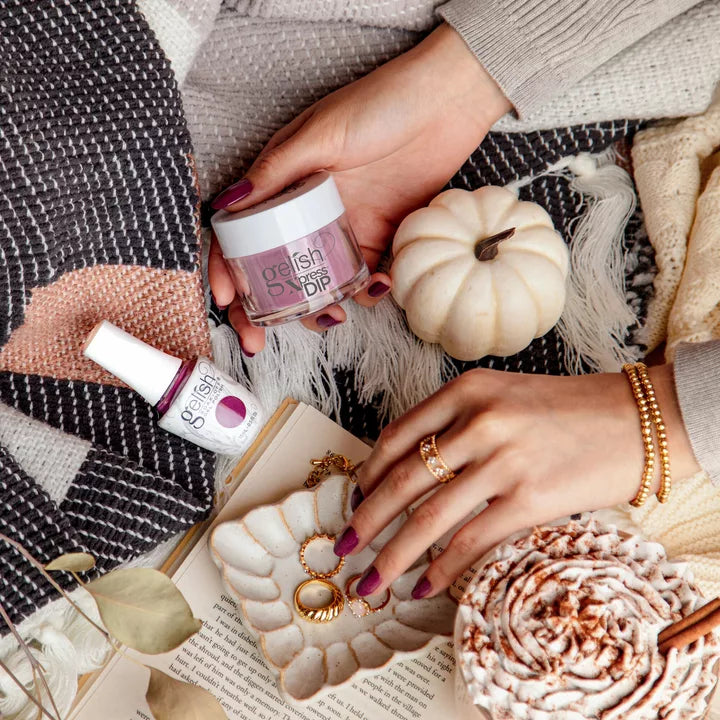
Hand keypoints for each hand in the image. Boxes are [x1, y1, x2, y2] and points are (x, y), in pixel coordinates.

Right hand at [208, 24, 510, 352]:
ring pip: (318, 281)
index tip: (227, 303)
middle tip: (259, 342)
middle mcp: (307, 210)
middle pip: (274, 269)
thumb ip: (275, 172)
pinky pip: (363, 276)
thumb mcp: (320, 133)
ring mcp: (343, 227)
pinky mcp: (379, 236)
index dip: (227, 270)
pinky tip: (379, 286)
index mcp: (283, 184)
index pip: (242, 233)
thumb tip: (225, 206)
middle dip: (263, 310)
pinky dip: (367, 291)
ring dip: (318, 308)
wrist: (445, 103)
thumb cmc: (380, 103)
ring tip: (333, 317)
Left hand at [333, 365, 699, 598]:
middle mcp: (478, 422)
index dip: (367, 476)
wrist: (634, 419)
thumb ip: (454, 422)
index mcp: (465, 391)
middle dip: (366, 521)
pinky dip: (440, 568)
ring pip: (429, 518)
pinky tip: (423, 586)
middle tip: (344, 548)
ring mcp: (503, 461)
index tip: (354, 502)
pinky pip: (470, 540)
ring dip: (392, 556)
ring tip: (371, 582)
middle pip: (402, 481)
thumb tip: (407, 469)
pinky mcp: (530, 499)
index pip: (396, 438)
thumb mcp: (501, 395)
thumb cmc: (564, 409)